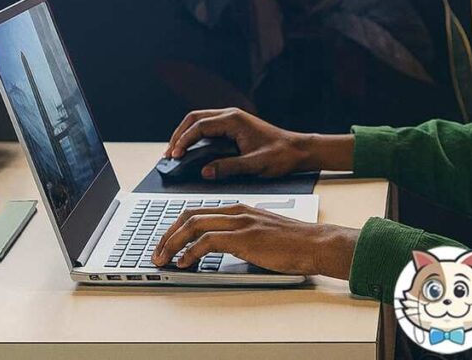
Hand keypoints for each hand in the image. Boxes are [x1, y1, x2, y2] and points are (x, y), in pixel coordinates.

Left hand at [150, 203, 358, 278]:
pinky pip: (207, 242)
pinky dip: (190, 252)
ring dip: (172, 243)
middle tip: (157, 251)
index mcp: (240, 209)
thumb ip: (240, 235)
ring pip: (193, 226)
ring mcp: (240, 223)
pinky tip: (185, 262)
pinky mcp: (244, 238)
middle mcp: (236, 212)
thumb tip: (217, 249)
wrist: (315, 243)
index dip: (176, 226)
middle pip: (189, 215)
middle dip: (167, 233)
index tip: (166, 241)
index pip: (198, 211)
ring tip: (163, 258)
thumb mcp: (261, 233)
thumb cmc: (294, 242)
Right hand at [165, 108, 311, 179]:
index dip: (183, 140)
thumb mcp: (255, 164)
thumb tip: (204, 171)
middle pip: (194, 118)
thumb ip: (228, 167)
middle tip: (169, 154)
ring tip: (175, 152)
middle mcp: (232, 115)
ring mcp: (233, 119)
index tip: (174, 155)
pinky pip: (208, 127)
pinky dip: (196, 136)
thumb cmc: (281, 155)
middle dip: (179, 134)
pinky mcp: (234, 126)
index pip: (199, 126)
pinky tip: (191, 149)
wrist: (299, 150)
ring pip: (200, 121)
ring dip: (186, 134)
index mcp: (234, 120)